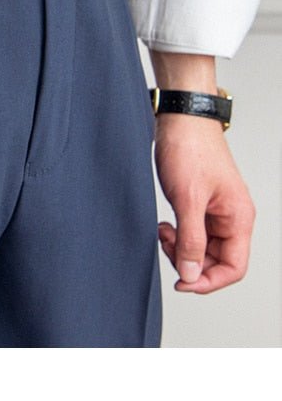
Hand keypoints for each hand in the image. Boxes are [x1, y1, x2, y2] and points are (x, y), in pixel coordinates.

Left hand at [154, 112, 254, 293]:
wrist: (181, 118)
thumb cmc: (189, 149)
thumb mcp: (187, 199)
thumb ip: (190, 240)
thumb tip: (191, 275)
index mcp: (238, 218)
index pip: (233, 268)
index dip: (207, 281)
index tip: (181, 283)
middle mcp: (231, 217)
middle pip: (216, 260)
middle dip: (189, 261)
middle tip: (165, 244)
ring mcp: (216, 209)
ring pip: (202, 247)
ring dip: (181, 247)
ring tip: (162, 231)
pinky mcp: (200, 201)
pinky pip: (193, 230)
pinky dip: (178, 234)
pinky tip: (164, 225)